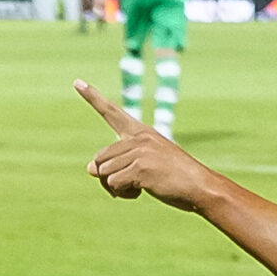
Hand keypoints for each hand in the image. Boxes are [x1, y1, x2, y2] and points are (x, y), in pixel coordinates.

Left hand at [75, 80, 218, 209]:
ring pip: (104, 173)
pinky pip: (114, 184)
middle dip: (108, 177)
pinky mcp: (141, 167)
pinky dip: (123, 193)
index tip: (77, 82)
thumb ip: (117, 164)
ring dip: (116, 187)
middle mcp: (138, 137)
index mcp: (140, 132)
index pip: (112, 112)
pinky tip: (142, 191)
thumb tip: (89, 169)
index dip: (93, 97)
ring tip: (140, 186)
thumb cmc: (173, 177)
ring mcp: (140, 151)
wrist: (199, 186)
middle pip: (100, 158)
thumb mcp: (142, 166)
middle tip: (129, 184)